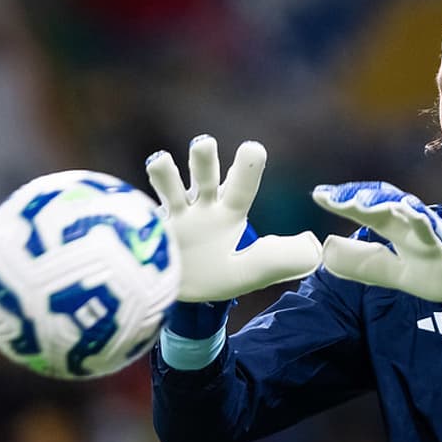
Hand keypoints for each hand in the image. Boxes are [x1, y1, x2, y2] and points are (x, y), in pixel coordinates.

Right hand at [147, 135, 321, 301]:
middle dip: (203, 157)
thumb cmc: (216, 276)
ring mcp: (170, 215)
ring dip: (165, 171)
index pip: (241, 185)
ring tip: (160, 163)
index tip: (253, 148)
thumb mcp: (250, 271)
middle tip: (204, 144)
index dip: (246, 167)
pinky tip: (127, 202)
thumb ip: (279, 259)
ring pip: (167, 184)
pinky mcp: (145, 229)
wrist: (177, 296)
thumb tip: (314, 246)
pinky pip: (138, 210)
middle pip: (203, 174)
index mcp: (228, 211)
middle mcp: (199, 205)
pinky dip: (132, 203)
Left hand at [312, 181, 441, 339]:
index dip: (341, 200)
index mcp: (391, 226)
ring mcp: (421, 229)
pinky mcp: (437, 242)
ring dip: (378, 201)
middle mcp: (404, 222)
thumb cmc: (424, 273)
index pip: (363, 208)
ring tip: (356, 202)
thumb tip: (327, 248)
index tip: (319, 196)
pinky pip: (426, 226)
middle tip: (330, 198)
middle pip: (378, 200)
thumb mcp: (382, 270)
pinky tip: (401, 209)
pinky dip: (415, 217)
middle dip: (354, 196)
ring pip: (400, 207)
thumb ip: (358, 259)